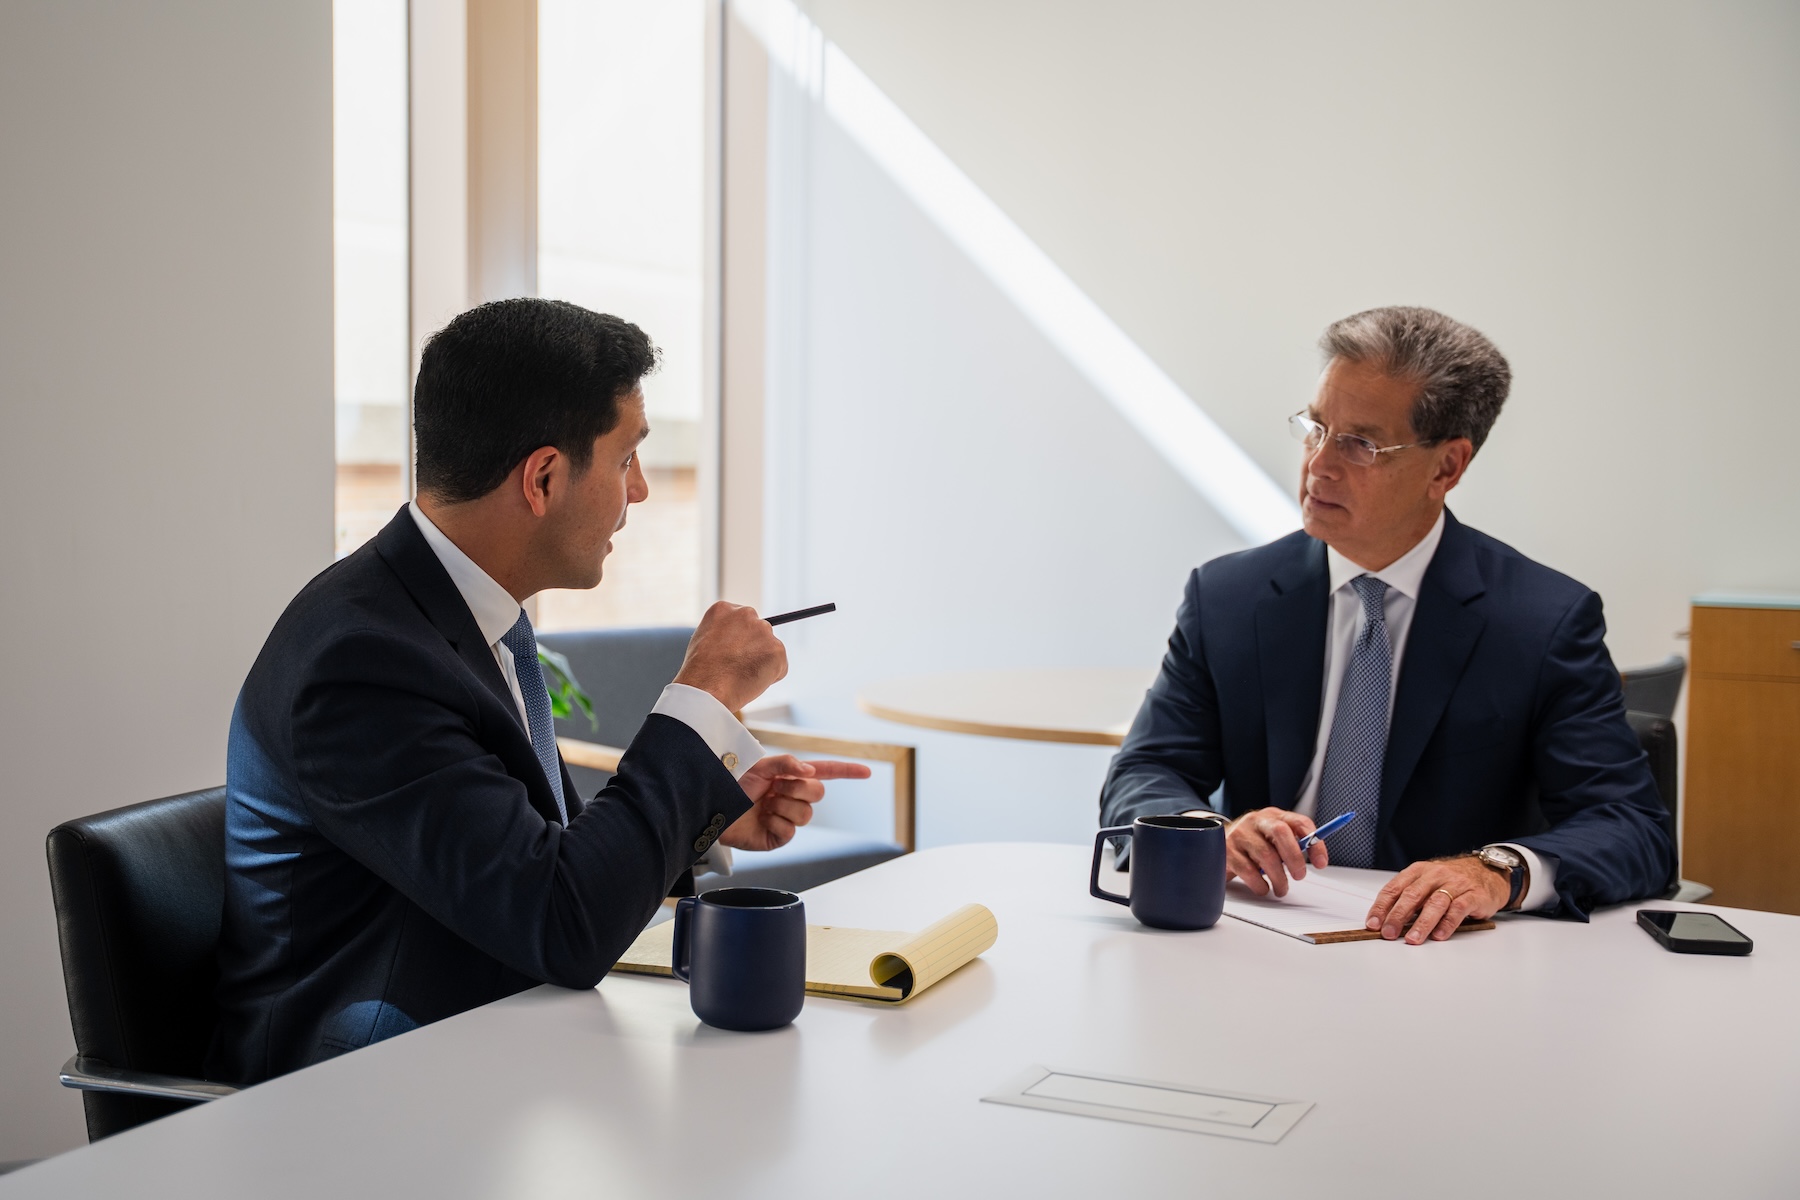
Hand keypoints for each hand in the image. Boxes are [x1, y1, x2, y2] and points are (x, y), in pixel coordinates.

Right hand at [673, 601, 787, 712]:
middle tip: (739, 666)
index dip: (738, 640)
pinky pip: (780, 666)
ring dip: (762, 663)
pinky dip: (771, 677)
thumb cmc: (701, 673)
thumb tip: (740, 641)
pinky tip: (751, 682)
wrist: (706, 689)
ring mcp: (763, 630)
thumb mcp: (704, 641)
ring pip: (770, 649)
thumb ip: (724, 634)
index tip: (731, 652)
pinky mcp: (777, 649)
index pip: (742, 620)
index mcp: (724, 609)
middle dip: (754, 648)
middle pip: (759, 630)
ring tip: (741, 676)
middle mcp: (745, 613)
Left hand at [719, 754, 872, 851]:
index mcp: (791, 777)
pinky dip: (776, 823)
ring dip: (783, 806)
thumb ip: (785, 763)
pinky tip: (763, 819)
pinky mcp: (778, 837)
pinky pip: (790, 831)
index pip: (826, 772)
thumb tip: (808, 770)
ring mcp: (787, 818)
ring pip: (805, 813)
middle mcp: (792, 797)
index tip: (866, 771)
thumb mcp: (758, 766)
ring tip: (765, 805)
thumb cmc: (731, 785)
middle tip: (775, 787)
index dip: (847, 771)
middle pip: (818, 793)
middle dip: (797, 788)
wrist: (712, 808)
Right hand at [1224, 807, 1327, 897]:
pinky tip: (1263, 887)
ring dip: (1278, 878)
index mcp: (1274, 816)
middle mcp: (1256, 820)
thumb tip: (1317, 860)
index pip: (1300, 823)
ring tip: (1281, 888)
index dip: (1315, 844)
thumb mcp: (1273, 840)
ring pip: (1266, 855)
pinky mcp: (1227, 850)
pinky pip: (1248, 870)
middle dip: (1294, 858)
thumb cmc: (1253, 845)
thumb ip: (1293, 845)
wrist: (1216, 844)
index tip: (1321, 863)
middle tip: (1299, 876)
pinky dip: (1260, 884)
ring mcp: (1240, 833)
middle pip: (1281, 832)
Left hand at [1364, 855, 1509, 944]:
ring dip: (1421, 923)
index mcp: (1418, 871)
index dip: (1382, 907)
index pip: (1394, 888)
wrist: (1488, 872)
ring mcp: (1455, 884)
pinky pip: (1458, 909)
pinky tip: (1439, 935)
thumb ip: (1411, 899)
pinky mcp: (1474, 895)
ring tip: (1412, 939)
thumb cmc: (1452, 881)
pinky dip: (1447, 923)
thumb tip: (1388, 922)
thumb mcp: (1428, 883)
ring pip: (1435, 903)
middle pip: (1412, 895)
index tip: (1373, 923)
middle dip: (1398, 916)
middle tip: (1389, 933)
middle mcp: (1435, 875)